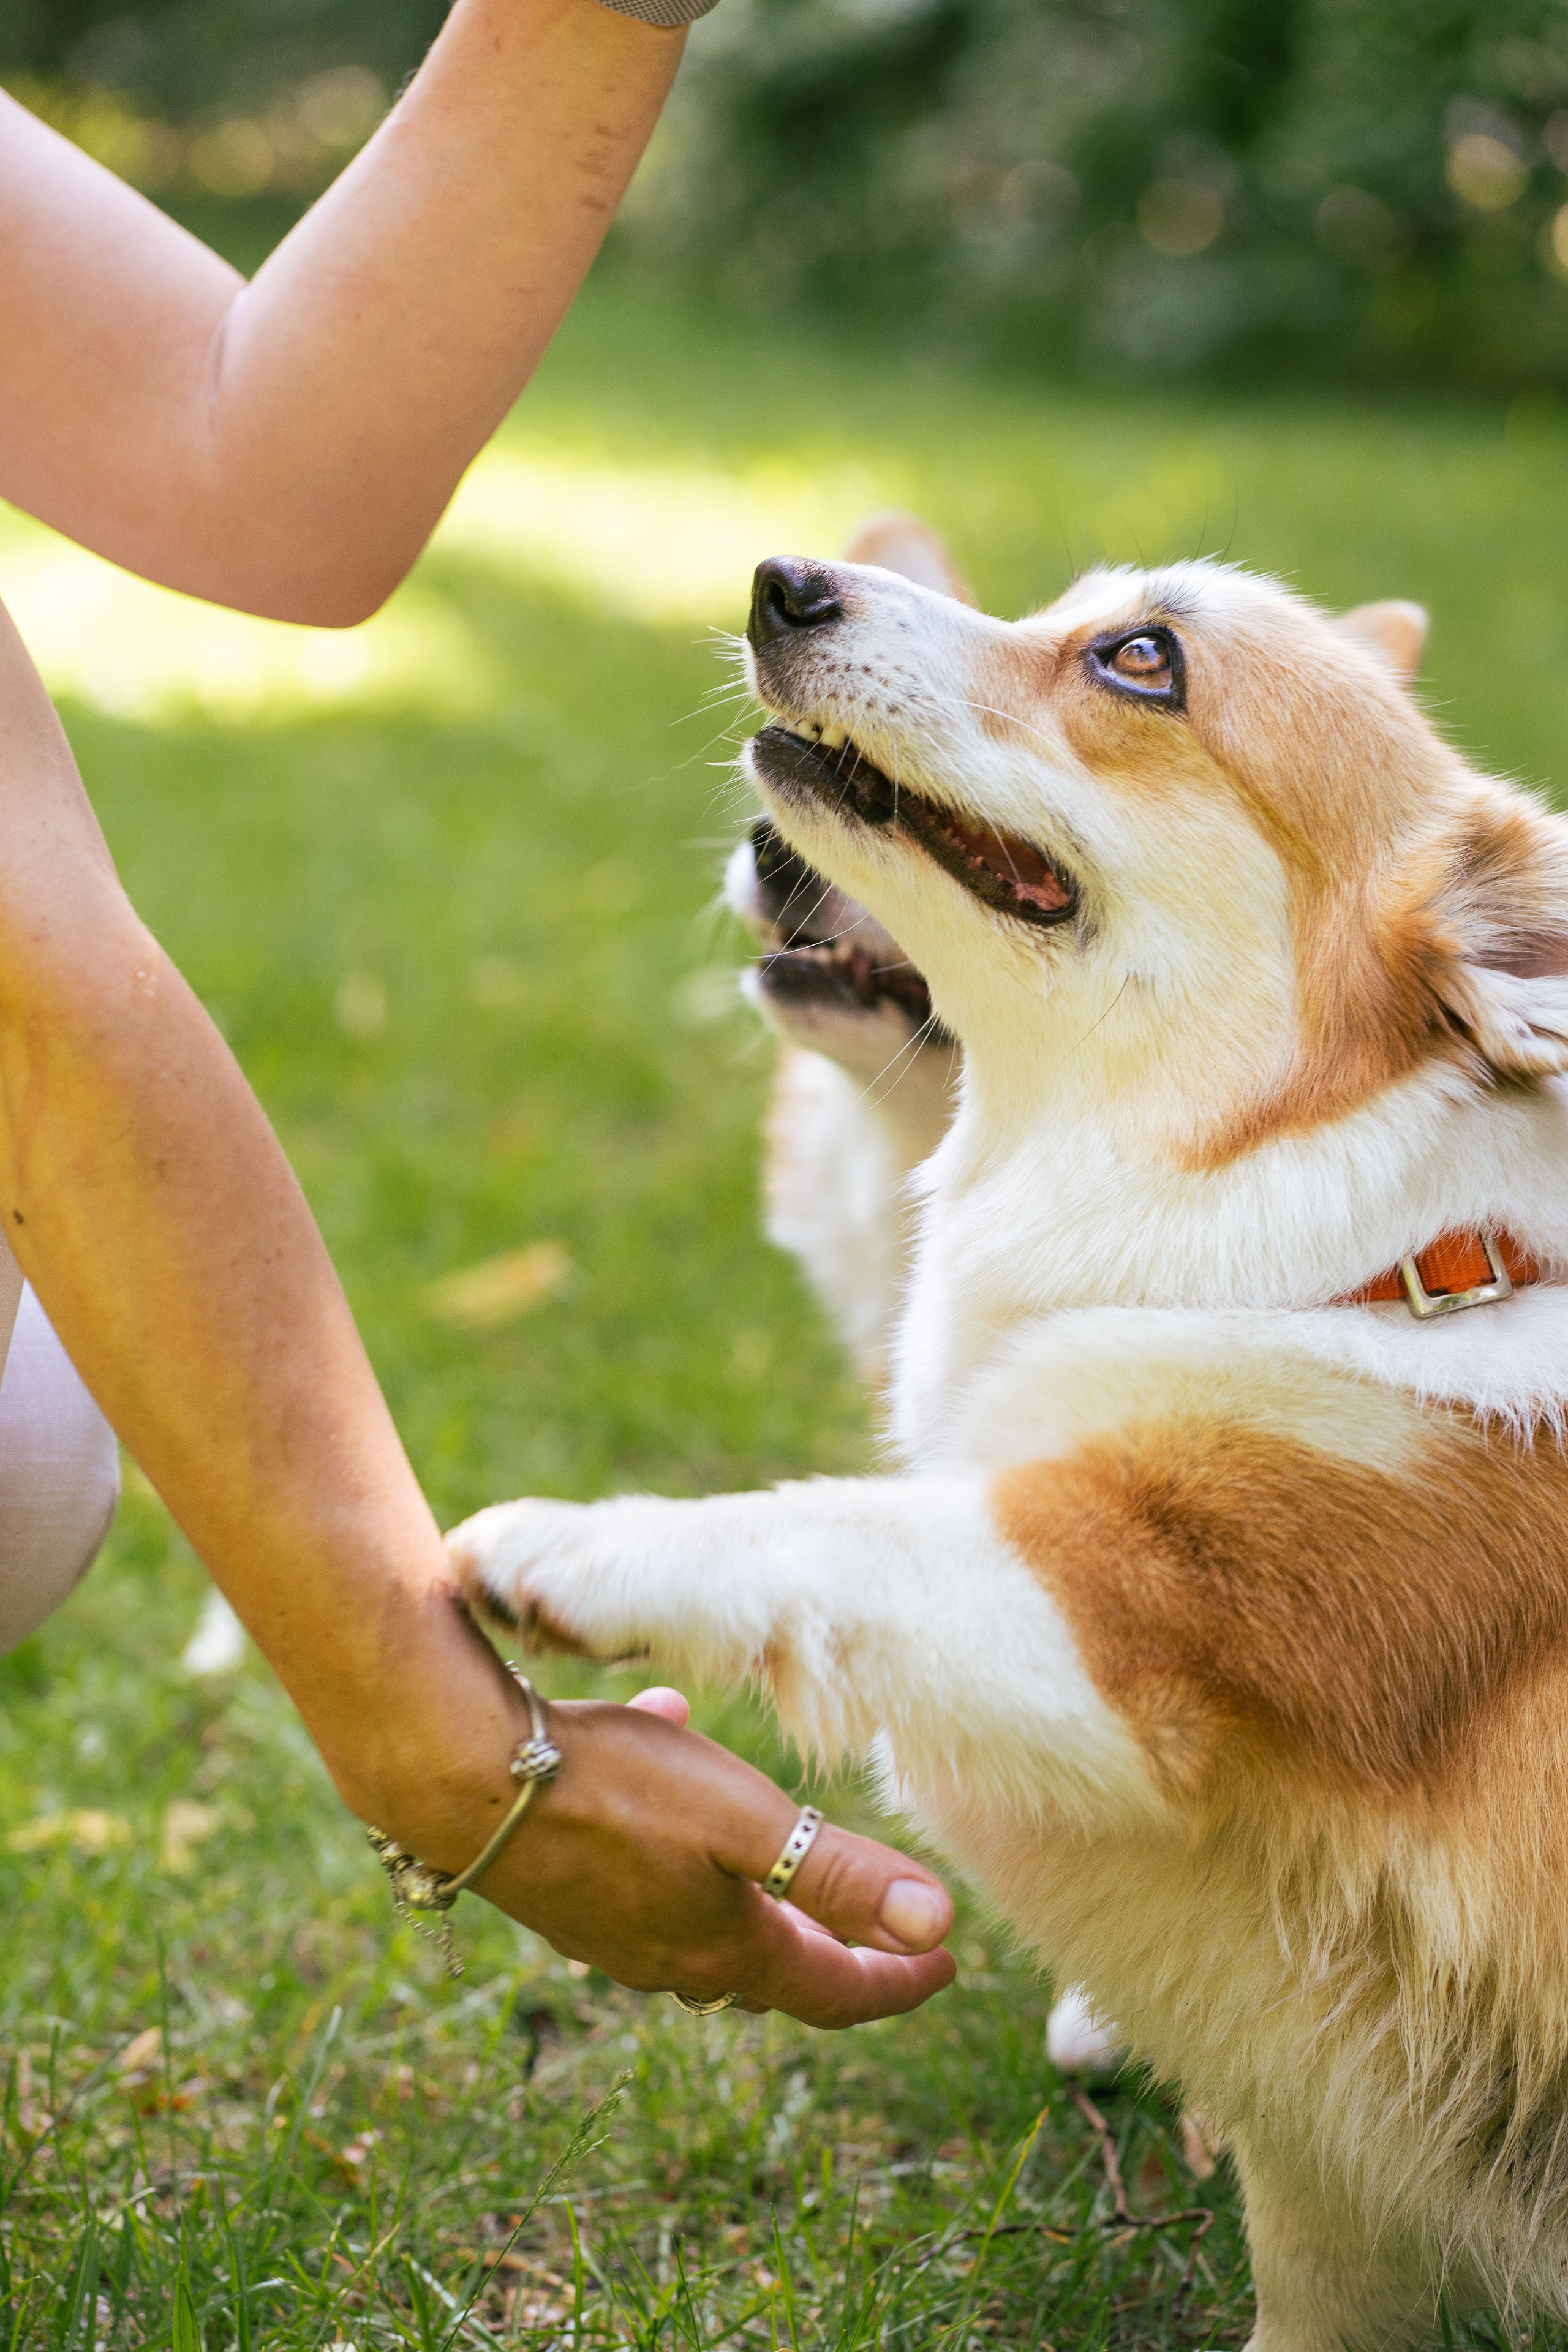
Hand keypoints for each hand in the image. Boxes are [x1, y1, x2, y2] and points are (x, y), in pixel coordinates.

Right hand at [471, 1686, 955, 2028]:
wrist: (461, 1775)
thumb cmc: (611, 1791)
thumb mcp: (745, 1820)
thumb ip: (842, 1874)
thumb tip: (941, 1925)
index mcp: (722, 1950)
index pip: (832, 1990)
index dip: (896, 1981)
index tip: (946, 1968)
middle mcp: (666, 1955)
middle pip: (769, 1964)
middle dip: (831, 1944)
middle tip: (879, 1927)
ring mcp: (610, 1925)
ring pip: (703, 1914)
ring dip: (752, 1883)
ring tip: (779, 1832)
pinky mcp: (566, 1883)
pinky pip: (642, 1858)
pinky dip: (673, 1818)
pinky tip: (661, 1724)